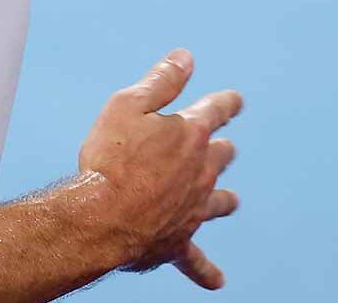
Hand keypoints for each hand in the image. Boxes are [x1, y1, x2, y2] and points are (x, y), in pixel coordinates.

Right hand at [78, 49, 242, 289]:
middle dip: (222, 148)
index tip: (236, 100)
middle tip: (223, 146)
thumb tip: (185, 58)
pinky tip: (216, 281)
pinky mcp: (177, 240)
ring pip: (218, 202)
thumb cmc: (110, 157)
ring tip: (230, 200)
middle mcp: (201, 171)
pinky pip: (196, 260)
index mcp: (190, 133)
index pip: (216, 110)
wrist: (101, 215)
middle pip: (221, 156)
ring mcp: (193, 208)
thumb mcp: (127, 105)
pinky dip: (206, 270)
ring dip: (224, 199)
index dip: (227, 103)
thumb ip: (160, 82)